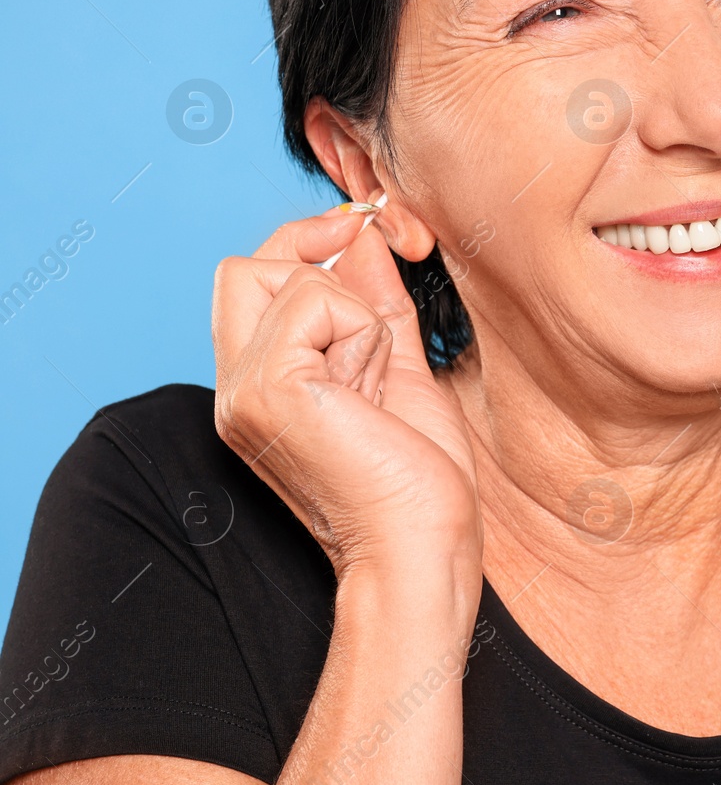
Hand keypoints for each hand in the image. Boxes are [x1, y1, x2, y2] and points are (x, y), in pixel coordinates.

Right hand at [212, 204, 479, 580]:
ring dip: (359, 316)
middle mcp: (235, 388)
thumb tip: (362, 237)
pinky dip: (362, 331)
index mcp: (259, 385)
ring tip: (375, 386)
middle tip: (374, 322)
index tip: (364, 241)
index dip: (307, 245)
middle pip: (245, 266)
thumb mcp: (398, 368)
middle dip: (322, 265)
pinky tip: (372, 390)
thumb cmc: (417, 480)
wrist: (421, 547)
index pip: (249, 277)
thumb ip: (375, 303)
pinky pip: (315, 299)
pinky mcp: (269, 390)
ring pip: (292, 277)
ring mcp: (244, 390)